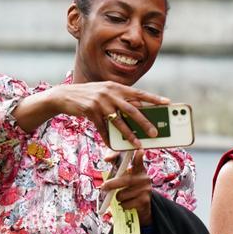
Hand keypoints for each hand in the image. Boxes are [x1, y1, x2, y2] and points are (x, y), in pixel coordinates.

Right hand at [49, 81, 167, 147]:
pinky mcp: (90, 111)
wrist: (65, 96)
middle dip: (145, 122)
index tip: (167, 102)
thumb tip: (137, 110)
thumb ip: (119, 99)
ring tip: (137, 144)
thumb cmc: (89, 95)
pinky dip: (108, 138)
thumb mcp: (105, 92)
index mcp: (117, 87)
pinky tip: (112, 146)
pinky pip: (103, 128)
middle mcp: (110, 93)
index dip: (154, 98)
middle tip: (155, 133)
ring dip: (129, 135)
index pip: (139, 93)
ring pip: (119, 122)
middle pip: (132, 109)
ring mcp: (100, 102)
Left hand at [102, 148, 152, 225]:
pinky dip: (122, 205)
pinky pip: (126, 204)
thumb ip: (116, 163)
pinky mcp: (144, 201)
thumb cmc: (130, 186)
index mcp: (139, 170)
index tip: (139, 150)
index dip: (138, 157)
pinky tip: (127, 203)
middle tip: (103, 186)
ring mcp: (145, 190)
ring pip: (122, 194)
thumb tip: (106, 158)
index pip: (139, 162)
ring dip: (118, 197)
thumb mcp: (124, 174)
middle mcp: (144, 178)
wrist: (143, 204)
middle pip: (126, 180)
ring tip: (122, 196)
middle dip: (112, 184)